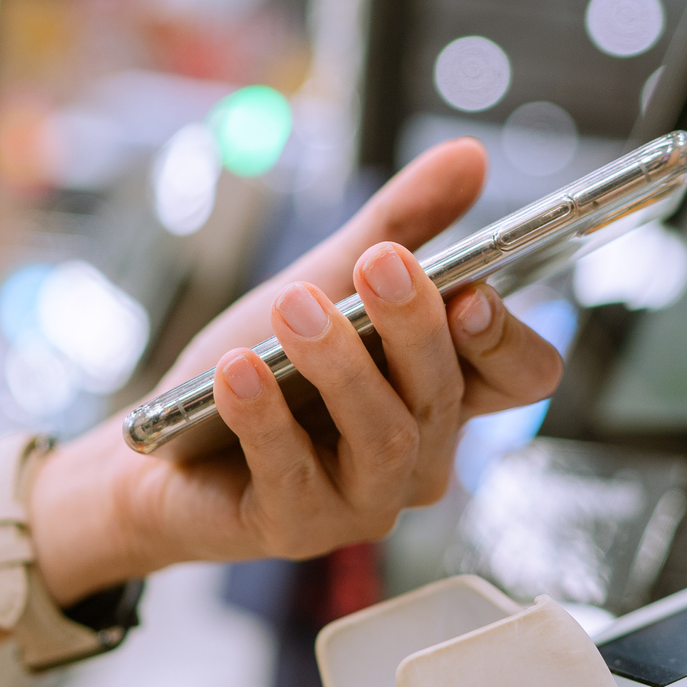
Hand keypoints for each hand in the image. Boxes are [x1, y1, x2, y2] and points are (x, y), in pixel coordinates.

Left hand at [32, 138, 563, 584]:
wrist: (162, 444)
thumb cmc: (264, 366)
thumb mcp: (326, 279)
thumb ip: (399, 224)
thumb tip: (468, 156)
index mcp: (447, 392)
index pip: (524, 375)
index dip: (509, 338)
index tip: (472, 289)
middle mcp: (421, 454)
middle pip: (447, 395)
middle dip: (414, 325)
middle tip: (378, 262)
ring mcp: (365, 501)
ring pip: (385, 437)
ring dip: (340, 367)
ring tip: (294, 308)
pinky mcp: (298, 530)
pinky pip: (293, 474)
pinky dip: (265, 418)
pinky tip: (237, 372)